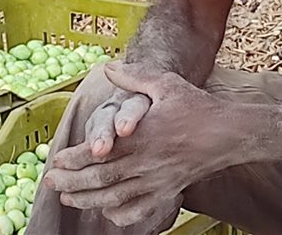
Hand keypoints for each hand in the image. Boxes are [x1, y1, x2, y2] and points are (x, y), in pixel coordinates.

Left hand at [41, 62, 226, 225]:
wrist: (230, 133)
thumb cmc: (197, 106)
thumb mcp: (164, 83)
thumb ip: (133, 76)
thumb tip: (108, 67)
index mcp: (141, 137)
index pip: (99, 153)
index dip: (74, 158)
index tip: (57, 160)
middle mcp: (146, 163)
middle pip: (101, 180)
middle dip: (72, 183)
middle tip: (51, 183)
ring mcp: (157, 181)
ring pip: (116, 198)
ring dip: (88, 201)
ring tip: (68, 199)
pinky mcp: (168, 192)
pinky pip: (140, 210)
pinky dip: (120, 215)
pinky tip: (107, 211)